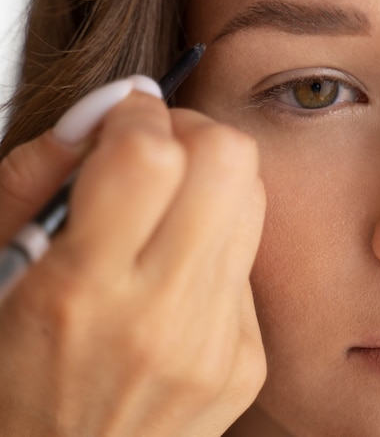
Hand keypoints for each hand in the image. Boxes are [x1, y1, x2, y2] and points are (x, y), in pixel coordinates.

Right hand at [0, 85, 265, 435]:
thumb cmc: (12, 374)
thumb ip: (34, 175)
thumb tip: (102, 110)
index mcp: (81, 291)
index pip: (149, 157)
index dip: (137, 112)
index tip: (123, 115)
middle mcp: (160, 318)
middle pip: (228, 161)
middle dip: (191, 129)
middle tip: (156, 146)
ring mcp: (214, 344)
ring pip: (251, 198)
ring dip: (208, 177)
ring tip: (166, 202)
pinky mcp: (245, 360)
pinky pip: (247, 258)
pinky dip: (213, 238)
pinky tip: (174, 266)